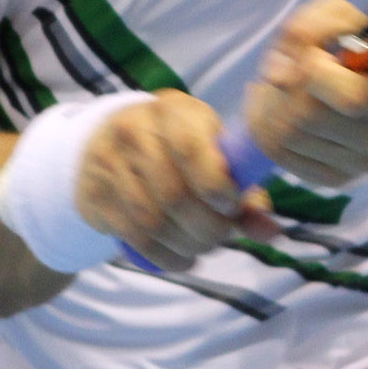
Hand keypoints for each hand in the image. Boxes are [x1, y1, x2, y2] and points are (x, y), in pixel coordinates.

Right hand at [75, 90, 275, 270]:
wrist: (107, 144)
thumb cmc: (176, 152)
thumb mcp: (212, 156)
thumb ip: (246, 193)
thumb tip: (272, 232)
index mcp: (174, 111)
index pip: (191, 149)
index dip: (216, 186)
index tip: (231, 206)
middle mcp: (136, 130)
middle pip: (175, 195)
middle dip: (208, 228)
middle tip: (221, 236)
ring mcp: (109, 162)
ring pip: (154, 221)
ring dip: (188, 245)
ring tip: (203, 246)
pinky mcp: (95, 195)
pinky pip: (135, 237)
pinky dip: (166, 257)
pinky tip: (182, 257)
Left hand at [243, 0, 367, 187]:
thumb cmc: (359, 43)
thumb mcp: (343, 16)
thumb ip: (311, 27)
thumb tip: (275, 73)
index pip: (348, 98)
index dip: (312, 69)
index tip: (308, 52)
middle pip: (309, 119)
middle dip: (283, 86)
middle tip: (283, 65)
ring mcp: (363, 164)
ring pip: (288, 139)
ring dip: (270, 104)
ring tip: (280, 83)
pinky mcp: (337, 178)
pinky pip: (282, 157)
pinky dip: (267, 126)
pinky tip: (278, 106)